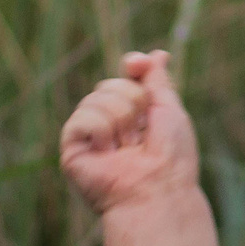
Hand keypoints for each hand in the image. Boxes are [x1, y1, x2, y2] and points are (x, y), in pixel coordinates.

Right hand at [60, 50, 199, 215]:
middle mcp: (109, 127)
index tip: (135, 64)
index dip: (132, 70)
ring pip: (96, 98)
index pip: (124, 79)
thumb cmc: (171, 158)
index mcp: (133, 118)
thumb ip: (157, 81)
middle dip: (133, 103)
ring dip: (122, 120)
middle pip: (110, 85)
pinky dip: (102, 131)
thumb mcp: (169, 109)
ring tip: (128, 147)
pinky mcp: (72, 151)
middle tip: (142, 134)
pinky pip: (82, 118)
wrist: (159, 190)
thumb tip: (155, 55)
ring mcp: (89, 139)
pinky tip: (108, 153)